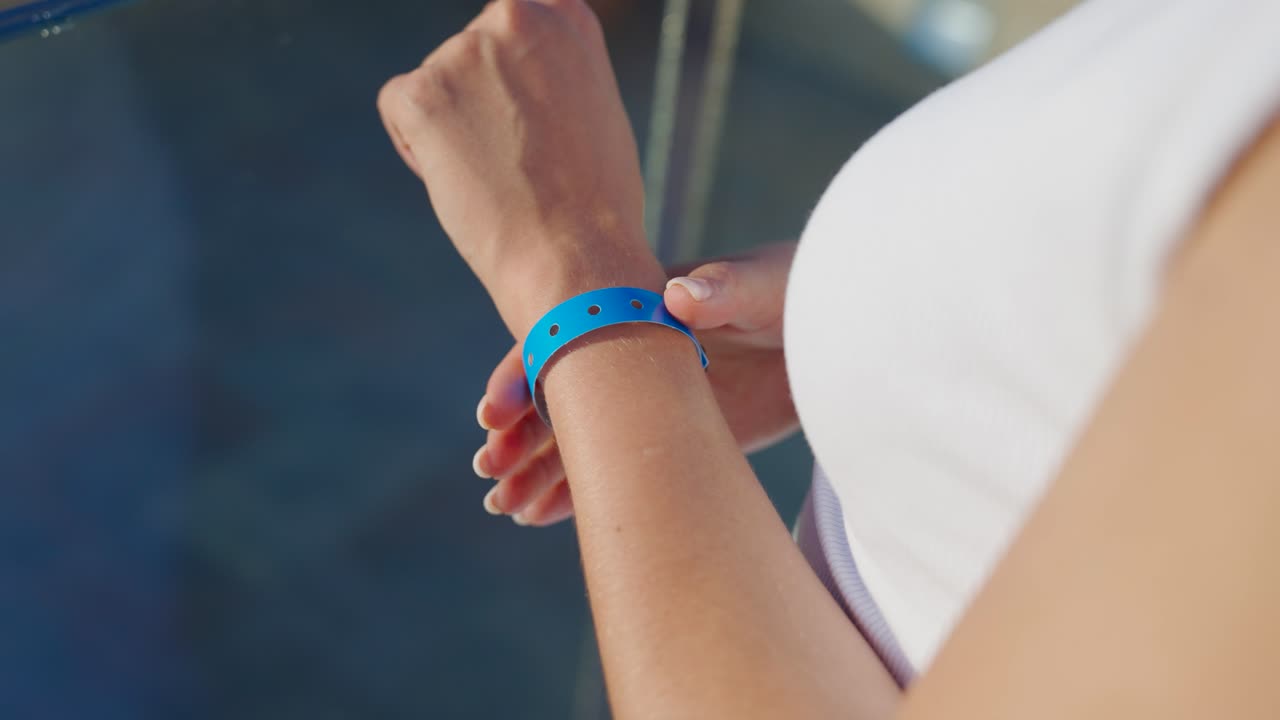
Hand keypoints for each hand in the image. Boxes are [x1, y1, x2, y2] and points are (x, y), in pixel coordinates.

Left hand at [377, 0, 664, 336]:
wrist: (575, 256)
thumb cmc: (596, 202)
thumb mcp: (594, 106)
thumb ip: (553, 73)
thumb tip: (515, 79)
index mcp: (565, 14)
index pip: (512, 26)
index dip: (514, 78)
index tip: (528, 118)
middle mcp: (515, 17)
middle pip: (469, 53)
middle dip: (481, 99)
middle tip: (518, 159)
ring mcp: (464, 52)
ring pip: (436, 85)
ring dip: (454, 129)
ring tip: (502, 178)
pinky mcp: (421, 92)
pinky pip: (399, 109)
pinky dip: (421, 150)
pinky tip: (466, 181)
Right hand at [472, 243, 798, 525]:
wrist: (840, 337)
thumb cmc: (799, 294)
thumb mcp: (765, 287)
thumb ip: (723, 289)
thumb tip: (678, 294)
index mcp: (636, 308)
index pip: (564, 339)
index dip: (526, 373)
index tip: (496, 412)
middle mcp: (629, 355)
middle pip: (559, 396)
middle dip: (519, 433)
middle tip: (489, 472)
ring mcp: (646, 401)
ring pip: (579, 438)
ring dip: (536, 470)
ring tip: (503, 506)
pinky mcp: (672, 438)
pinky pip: (614, 467)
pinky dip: (576, 491)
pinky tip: (537, 515)